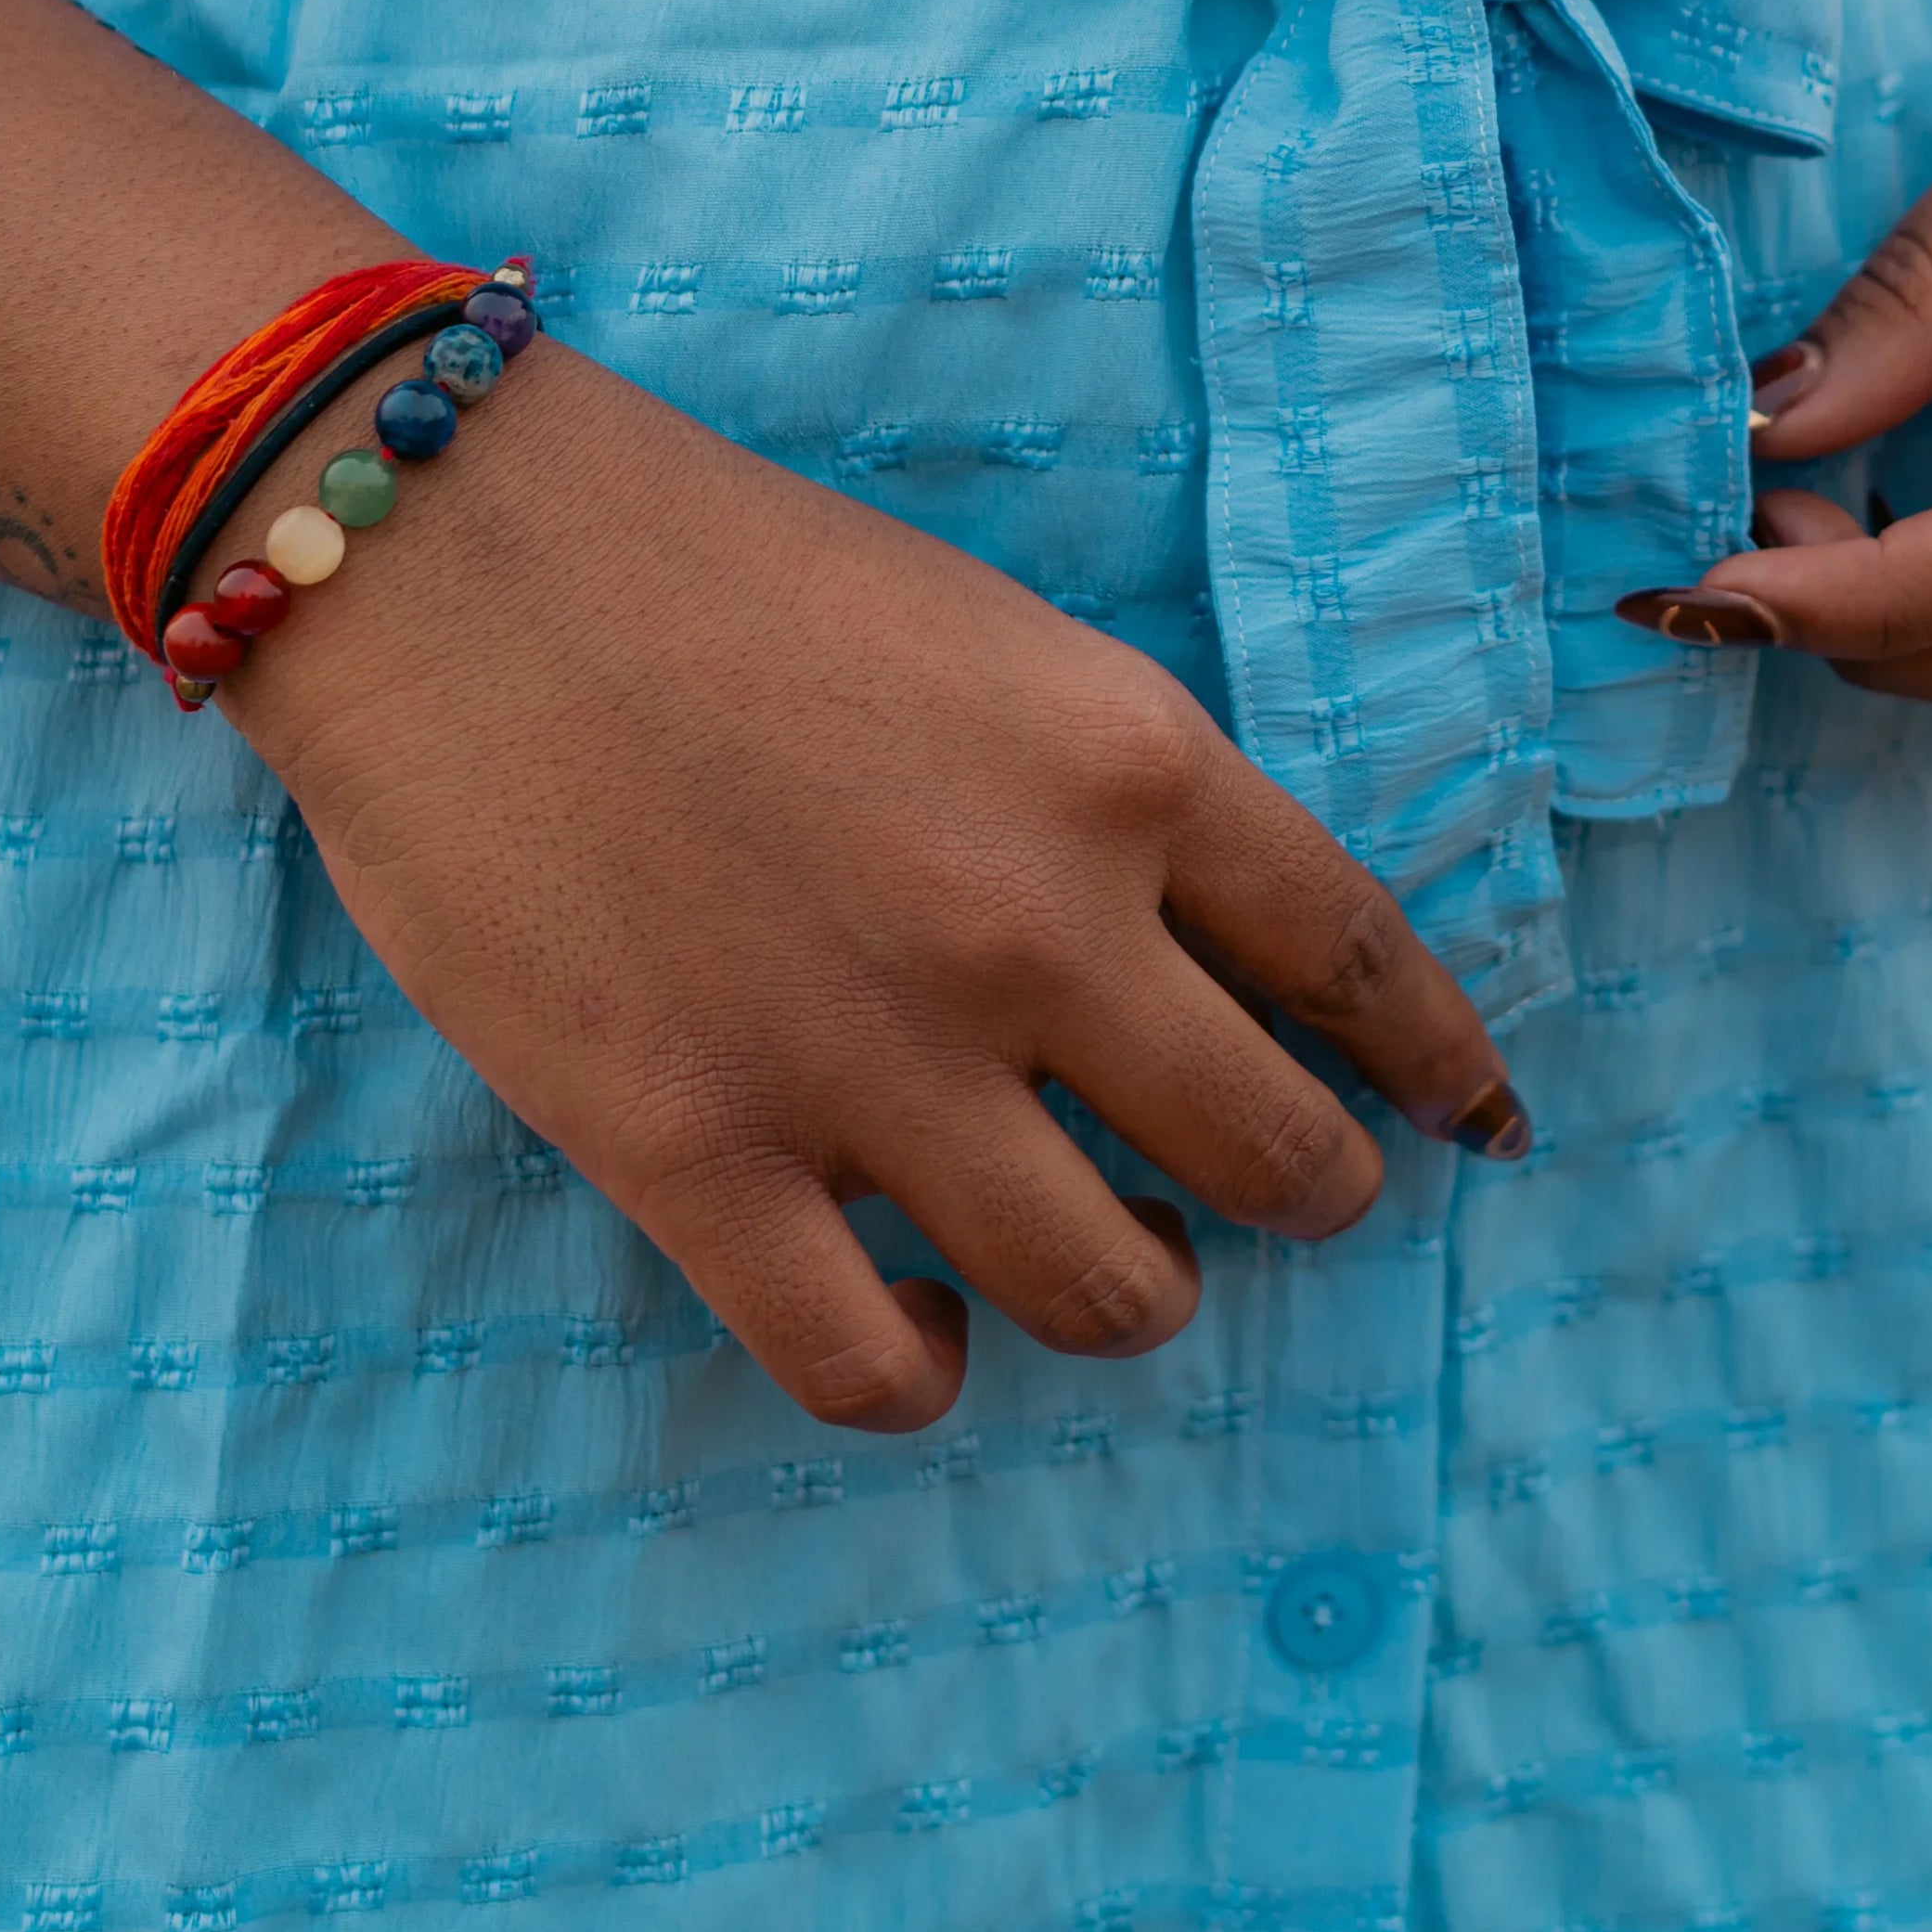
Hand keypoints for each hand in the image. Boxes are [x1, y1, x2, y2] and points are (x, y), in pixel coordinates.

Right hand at [223, 347, 1526, 1430]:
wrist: (455, 559)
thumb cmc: (720, 568)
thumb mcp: (992, 641)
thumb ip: (1109, 799)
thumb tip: (1206, 957)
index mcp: (1128, 763)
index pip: (1360, 956)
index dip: (1438, 1060)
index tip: (1475, 1119)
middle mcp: (1038, 925)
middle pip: (1278, 1154)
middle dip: (1308, 1193)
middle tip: (1266, 1198)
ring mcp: (873, 1057)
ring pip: (1110, 1292)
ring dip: (1130, 1292)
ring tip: (1094, 1257)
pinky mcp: (700, 1155)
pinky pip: (875, 1369)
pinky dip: (924, 1372)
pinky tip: (912, 1317)